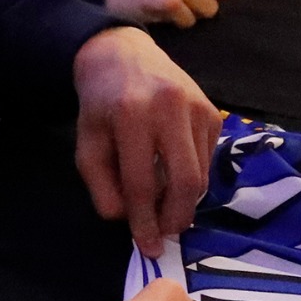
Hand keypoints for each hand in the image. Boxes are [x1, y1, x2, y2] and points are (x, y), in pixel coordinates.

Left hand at [73, 27, 222, 257]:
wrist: (123, 54)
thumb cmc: (101, 104)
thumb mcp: (87, 145)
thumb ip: (103, 187)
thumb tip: (130, 220)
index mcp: (133, 114)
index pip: (143, 183)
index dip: (145, 222)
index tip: (148, 246)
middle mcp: (171, 107)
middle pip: (186, 182)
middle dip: (176, 218)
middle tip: (164, 234)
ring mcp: (198, 107)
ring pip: (201, 175)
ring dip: (184, 200)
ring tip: (163, 202)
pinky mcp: (213, 111)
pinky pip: (207, 160)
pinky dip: (192, 177)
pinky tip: (172, 169)